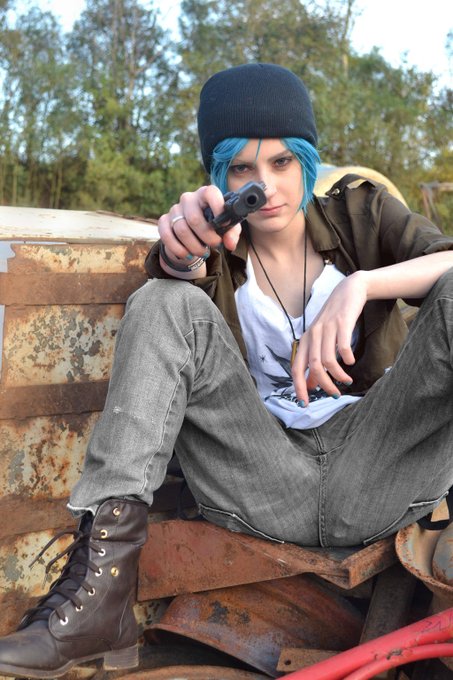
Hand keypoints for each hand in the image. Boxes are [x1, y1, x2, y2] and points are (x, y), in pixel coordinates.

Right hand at [158, 185, 241, 261]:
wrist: (194, 232)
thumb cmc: (213, 225)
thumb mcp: (227, 227)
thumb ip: (231, 233)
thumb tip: (230, 244)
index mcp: (205, 194)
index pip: (210, 193)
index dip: (218, 208)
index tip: (224, 224)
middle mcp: (188, 199)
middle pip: (194, 219)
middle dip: (207, 237)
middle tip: (215, 244)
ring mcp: (175, 209)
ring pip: (182, 231)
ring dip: (195, 247)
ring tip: (204, 253)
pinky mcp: (164, 220)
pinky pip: (167, 236)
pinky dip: (178, 249)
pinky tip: (187, 255)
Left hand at [292, 272, 367, 405]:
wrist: (349, 291)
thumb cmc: (334, 319)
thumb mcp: (321, 340)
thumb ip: (315, 361)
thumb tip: (311, 385)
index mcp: (305, 341)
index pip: (297, 368)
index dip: (299, 387)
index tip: (305, 404)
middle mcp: (312, 335)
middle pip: (314, 367)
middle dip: (324, 385)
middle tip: (335, 394)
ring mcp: (326, 328)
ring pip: (328, 359)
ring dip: (338, 375)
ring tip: (347, 381)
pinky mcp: (341, 322)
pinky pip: (342, 346)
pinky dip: (347, 358)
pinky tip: (351, 362)